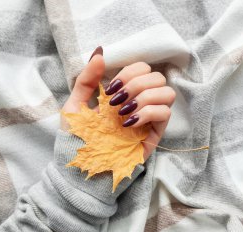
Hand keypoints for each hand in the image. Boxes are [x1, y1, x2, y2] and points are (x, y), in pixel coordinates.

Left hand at [61, 47, 175, 159]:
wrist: (81, 168)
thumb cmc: (76, 139)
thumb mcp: (75, 105)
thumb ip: (87, 79)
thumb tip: (100, 52)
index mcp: (125, 93)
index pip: (143, 68)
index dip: (129, 72)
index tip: (110, 89)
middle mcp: (140, 102)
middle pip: (157, 76)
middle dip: (136, 84)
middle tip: (116, 102)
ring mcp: (150, 118)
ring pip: (167, 92)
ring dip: (145, 96)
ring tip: (124, 112)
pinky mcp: (156, 134)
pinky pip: (164, 113)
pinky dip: (147, 112)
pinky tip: (129, 122)